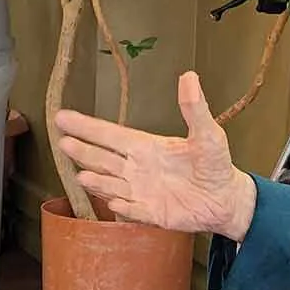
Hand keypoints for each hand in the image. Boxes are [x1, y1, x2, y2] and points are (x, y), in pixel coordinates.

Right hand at [54, 72, 255, 239]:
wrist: (226, 199)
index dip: (88, 127)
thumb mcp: (207, 135)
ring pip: (113, 185)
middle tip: (64, 143)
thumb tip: (190, 77)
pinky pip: (134, 211)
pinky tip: (115, 203)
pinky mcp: (153, 213)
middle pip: (104, 159)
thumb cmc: (214, 165)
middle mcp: (138, 169)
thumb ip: (194, 109)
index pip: (111, 135)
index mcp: (147, 147)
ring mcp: (142, 192)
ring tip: (82, 176)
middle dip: (84, 152)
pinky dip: (125, 208)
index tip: (63, 117)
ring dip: (98, 182)